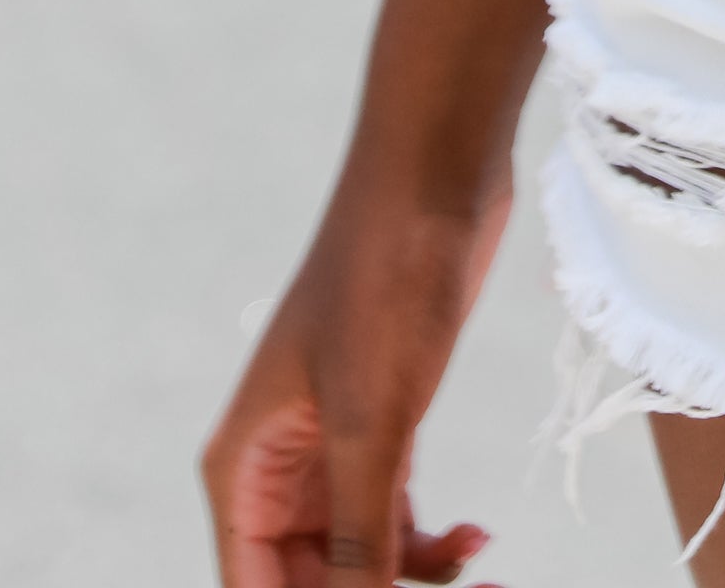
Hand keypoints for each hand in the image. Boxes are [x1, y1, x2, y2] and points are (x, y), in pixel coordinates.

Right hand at [203, 163, 509, 587]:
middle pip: (305, 581)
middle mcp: (275, 468)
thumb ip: (357, 534)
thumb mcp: (371, 423)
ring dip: (412, 580)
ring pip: (354, 558)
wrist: (437, 177)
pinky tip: (476, 537)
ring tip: (481, 570)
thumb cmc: (385, 280)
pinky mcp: (383, 426)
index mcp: (244, 469)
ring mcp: (330, 449)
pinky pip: (391, 519)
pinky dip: (429, 544)